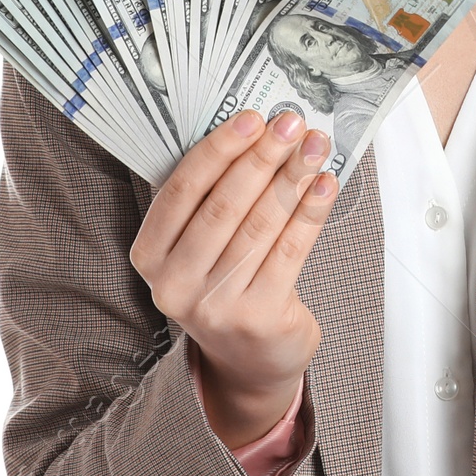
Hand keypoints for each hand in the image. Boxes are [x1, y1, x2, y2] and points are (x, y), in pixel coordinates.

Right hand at [129, 109, 337, 446]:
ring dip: (292, 178)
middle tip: (293, 123)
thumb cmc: (225, 281)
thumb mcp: (200, 245)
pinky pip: (290, 251)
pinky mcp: (258, 317)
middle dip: (263, 157)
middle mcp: (174, 284)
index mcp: (150, 255)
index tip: (252, 117)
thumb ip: (213, 196)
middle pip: (224, 205)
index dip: (219, 149)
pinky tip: (326, 184)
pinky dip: (311, 212)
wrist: (249, 357)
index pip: (182, 190)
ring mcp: (215, 305)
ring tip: (316, 146)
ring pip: (260, 225)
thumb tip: (258, 130)